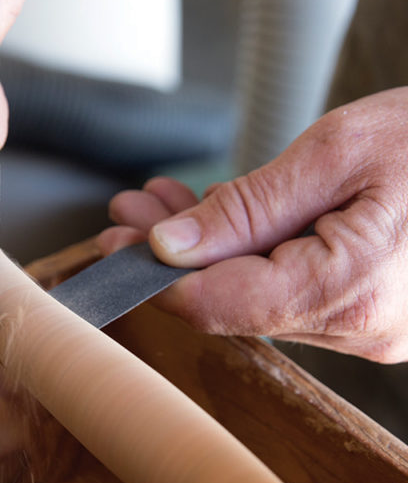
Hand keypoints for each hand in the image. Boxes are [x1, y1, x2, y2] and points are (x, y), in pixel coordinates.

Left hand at [99, 88, 407, 363]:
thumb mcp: (337, 152)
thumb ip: (247, 208)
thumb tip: (168, 248)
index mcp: (349, 291)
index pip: (219, 305)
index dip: (155, 279)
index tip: (113, 249)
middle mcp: (358, 329)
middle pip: (232, 304)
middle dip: (174, 258)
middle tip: (130, 215)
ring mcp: (366, 330)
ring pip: (257, 299)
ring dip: (209, 254)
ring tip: (167, 207)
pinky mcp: (368, 317)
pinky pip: (290, 295)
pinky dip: (250, 260)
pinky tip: (224, 226)